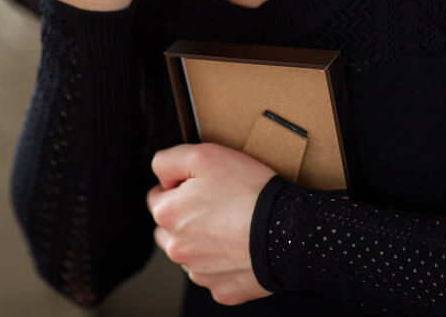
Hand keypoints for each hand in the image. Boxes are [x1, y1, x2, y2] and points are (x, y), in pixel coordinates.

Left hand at [147, 143, 275, 305]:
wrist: (288, 229)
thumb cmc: (249, 192)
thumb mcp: (204, 155)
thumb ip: (169, 161)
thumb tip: (162, 178)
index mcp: (167, 215)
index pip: (157, 197)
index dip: (180, 186)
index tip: (202, 185)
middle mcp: (177, 248)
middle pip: (169, 229)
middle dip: (186, 217)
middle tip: (217, 205)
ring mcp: (199, 272)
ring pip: (191, 253)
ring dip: (204, 241)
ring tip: (232, 225)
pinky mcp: (222, 289)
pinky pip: (216, 273)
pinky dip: (225, 262)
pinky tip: (241, 246)